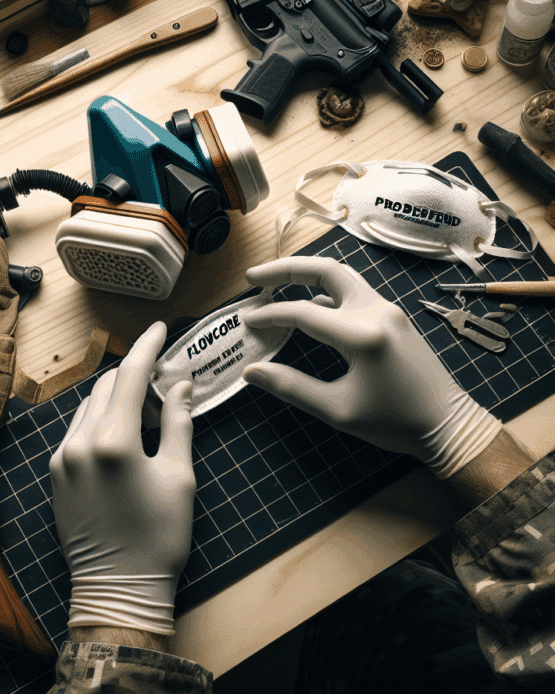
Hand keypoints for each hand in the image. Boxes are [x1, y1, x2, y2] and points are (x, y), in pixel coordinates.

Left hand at [49, 322, 194, 635]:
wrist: (117, 589)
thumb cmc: (158, 537)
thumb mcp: (179, 477)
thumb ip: (178, 423)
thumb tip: (182, 384)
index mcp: (113, 442)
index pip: (131, 376)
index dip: (148, 347)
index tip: (160, 327)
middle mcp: (79, 443)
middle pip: (107, 387)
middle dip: (135, 375)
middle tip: (164, 381)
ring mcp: (61, 458)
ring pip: (88, 406)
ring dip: (116, 397)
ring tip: (146, 412)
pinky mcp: (54, 473)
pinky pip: (75, 429)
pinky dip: (98, 418)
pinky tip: (119, 433)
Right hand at [241, 257, 501, 478]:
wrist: (449, 424)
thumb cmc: (394, 422)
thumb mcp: (337, 410)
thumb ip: (291, 387)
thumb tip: (251, 372)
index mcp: (362, 335)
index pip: (303, 312)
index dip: (269, 315)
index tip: (245, 320)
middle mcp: (376, 311)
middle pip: (325, 270)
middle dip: (285, 269)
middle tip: (252, 278)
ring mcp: (388, 310)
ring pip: (341, 276)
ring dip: (306, 275)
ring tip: (274, 284)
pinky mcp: (393, 317)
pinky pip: (353, 293)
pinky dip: (325, 292)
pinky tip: (308, 306)